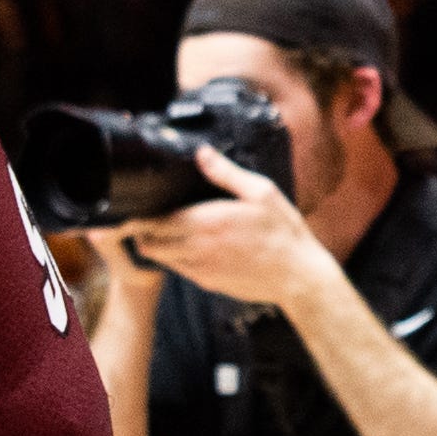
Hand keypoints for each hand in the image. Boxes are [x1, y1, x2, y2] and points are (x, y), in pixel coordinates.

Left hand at [116, 146, 340, 312]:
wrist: (298, 275)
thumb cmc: (283, 231)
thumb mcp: (262, 193)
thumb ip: (226, 173)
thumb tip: (202, 152)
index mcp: (208, 222)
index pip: (155, 222)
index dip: (140, 216)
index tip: (138, 206)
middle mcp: (198, 248)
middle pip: (149, 243)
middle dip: (143, 231)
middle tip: (146, 218)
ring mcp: (201, 269)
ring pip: (160, 259)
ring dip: (157, 245)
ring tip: (163, 230)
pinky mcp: (208, 282)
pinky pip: (178, 270)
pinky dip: (174, 258)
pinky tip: (187, 246)